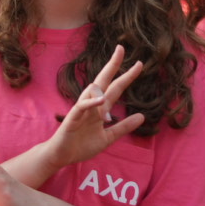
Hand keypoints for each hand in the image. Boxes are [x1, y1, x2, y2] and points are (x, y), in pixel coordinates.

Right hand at [44, 45, 145, 168]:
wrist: (61, 156)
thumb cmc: (82, 145)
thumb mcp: (108, 137)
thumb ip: (123, 127)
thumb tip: (142, 116)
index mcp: (100, 108)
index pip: (115, 88)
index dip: (126, 76)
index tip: (139, 64)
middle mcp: (92, 105)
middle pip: (103, 80)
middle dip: (113, 65)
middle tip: (121, 48)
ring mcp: (81, 110)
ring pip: (92, 90)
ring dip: (104, 89)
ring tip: (116, 96)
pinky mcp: (72, 118)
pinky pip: (81, 106)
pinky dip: (91, 102)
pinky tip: (102, 100)